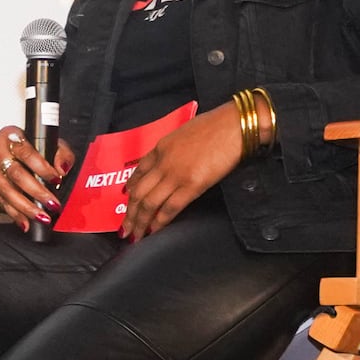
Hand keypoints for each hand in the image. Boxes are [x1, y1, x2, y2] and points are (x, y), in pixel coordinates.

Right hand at [0, 125, 60, 224]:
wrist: (17, 151)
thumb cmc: (35, 148)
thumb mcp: (53, 145)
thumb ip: (63, 154)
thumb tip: (62, 169)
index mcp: (11, 134)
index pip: (26, 153)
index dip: (42, 168)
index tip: (56, 180)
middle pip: (15, 173)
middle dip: (36, 192)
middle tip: (52, 203)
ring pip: (5, 190)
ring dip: (25, 207)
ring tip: (41, 216)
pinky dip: (13, 213)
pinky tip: (25, 220)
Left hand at [121, 106, 248, 239]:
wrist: (234, 125)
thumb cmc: (216, 124)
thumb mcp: (185, 132)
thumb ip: (174, 148)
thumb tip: (174, 159)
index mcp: (161, 147)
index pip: (139, 171)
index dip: (130, 188)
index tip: (126, 199)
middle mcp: (163, 162)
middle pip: (138, 192)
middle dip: (130, 212)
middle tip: (124, 228)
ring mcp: (175, 175)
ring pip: (149, 203)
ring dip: (140, 222)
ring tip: (135, 235)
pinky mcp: (192, 185)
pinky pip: (170, 208)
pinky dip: (159, 222)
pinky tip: (154, 231)